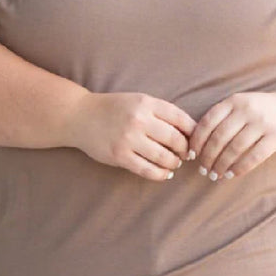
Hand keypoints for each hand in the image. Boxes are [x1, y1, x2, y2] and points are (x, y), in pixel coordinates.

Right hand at [66, 92, 195, 181]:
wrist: (80, 116)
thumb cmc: (113, 108)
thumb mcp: (138, 100)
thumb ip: (161, 112)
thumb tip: (190, 132)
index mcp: (146, 103)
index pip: (181, 119)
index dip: (193, 132)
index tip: (195, 140)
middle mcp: (139, 119)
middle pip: (175, 140)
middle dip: (184, 150)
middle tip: (185, 154)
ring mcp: (128, 139)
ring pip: (164, 157)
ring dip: (174, 163)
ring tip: (174, 163)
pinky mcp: (120, 156)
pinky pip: (147, 170)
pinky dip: (160, 174)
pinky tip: (164, 173)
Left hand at [188, 90, 275, 180]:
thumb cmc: (261, 112)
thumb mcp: (241, 106)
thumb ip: (222, 118)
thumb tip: (196, 143)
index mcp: (234, 101)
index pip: (208, 121)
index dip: (197, 140)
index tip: (192, 154)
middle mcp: (247, 109)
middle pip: (220, 137)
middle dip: (208, 156)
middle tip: (203, 170)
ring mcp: (263, 122)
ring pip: (235, 148)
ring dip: (222, 165)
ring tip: (216, 175)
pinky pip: (254, 156)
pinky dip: (240, 168)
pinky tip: (232, 174)